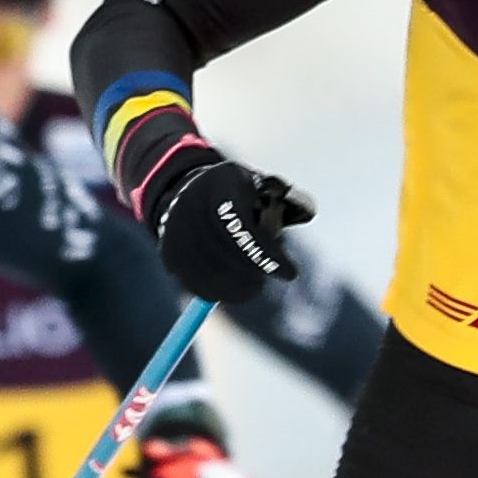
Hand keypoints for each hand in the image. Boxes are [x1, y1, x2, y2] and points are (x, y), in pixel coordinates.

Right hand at [130, 142, 313, 307]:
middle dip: (255, 272)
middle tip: (273, 277)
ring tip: (255, 283)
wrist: (189, 190)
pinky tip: (236, 286)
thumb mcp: (263, 187)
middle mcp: (191, 207)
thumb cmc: (238, 192)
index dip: (266, 254)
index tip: (291, 273)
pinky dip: (221, 292)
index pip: (242, 228)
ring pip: (214, 277)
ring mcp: (176, 234)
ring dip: (241, 287)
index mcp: (219, 185)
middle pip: (227, 254)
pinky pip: (199, 287)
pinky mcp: (170, 256)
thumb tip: (307, 214)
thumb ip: (286, 201)